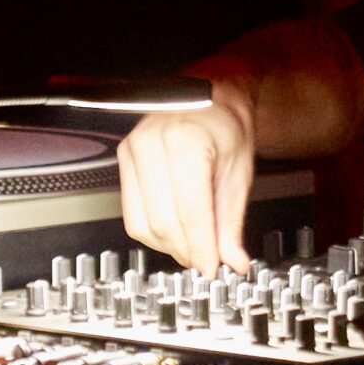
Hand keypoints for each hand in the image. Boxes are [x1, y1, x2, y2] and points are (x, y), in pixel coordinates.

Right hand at [118, 76, 256, 272]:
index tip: (213, 269)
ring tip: (194, 246)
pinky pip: (132, 213)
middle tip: (208, 261)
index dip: (202, 249)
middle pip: (163, 222)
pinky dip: (154, 232)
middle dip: (187, 250)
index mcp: (185, 141)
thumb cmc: (226, 124)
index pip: (190, 213)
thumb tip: (233, 261)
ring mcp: (132, 149)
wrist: (208, 95)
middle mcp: (151, 143)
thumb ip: (232, 220)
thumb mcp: (240, 171)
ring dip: (169, 245)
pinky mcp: (123, 159)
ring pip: (142, 224)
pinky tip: (176, 231)